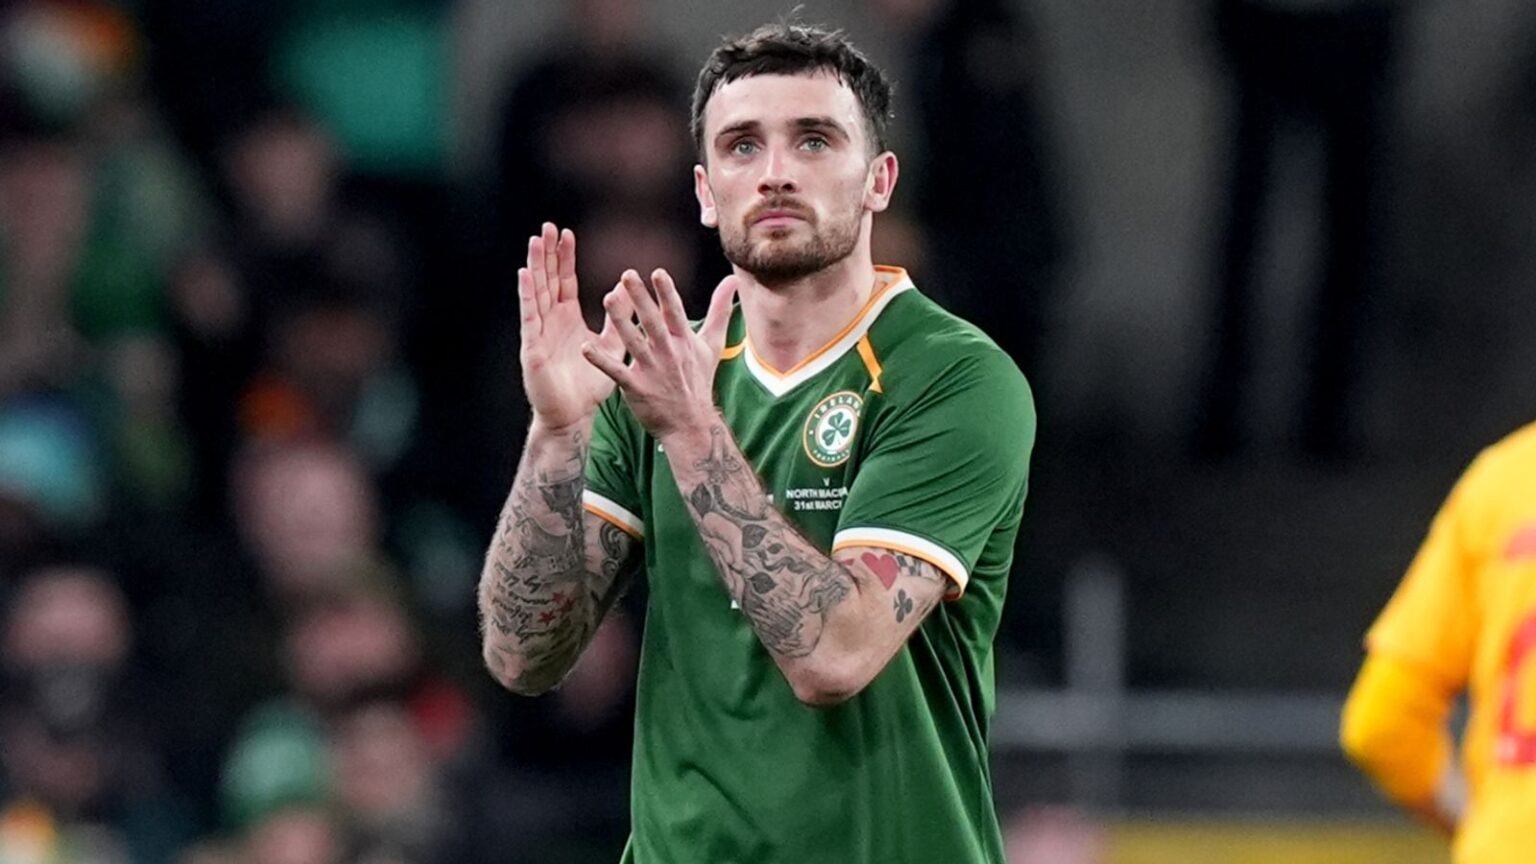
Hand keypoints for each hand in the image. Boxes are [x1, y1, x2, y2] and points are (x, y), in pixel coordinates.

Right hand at [518, 223, 621, 428]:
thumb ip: (619, 316)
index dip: (564, 258)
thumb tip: (629, 288)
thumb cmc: (589, 385)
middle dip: (547, 254)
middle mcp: (551, 321)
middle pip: (547, 280)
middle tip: (547, 227)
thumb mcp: (611, 344)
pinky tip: (525, 276)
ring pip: (536, 292)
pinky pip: (530, 317)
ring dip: (535, 267)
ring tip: (535, 242)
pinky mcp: (533, 347)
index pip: (564, 280)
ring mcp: (540, 332)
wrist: (573, 415)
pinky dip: (527, 296)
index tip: (566, 233)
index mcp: (567, 318)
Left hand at [581, 268, 736, 440]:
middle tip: (627, 275)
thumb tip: (733, 280)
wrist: (691, 424)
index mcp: (684, 340)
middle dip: (641, 298)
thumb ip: (720, 310)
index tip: (657, 273)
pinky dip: (601, 360)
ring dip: (620, 321)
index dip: (666, 293)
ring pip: (633, 342)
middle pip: (653, 322)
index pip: (674, 312)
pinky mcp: (636, 388)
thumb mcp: (713, 344)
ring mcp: (652, 370)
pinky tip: (586, 347)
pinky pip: (617, 372)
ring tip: (608, 299)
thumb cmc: (699, 380)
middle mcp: (668, 353)